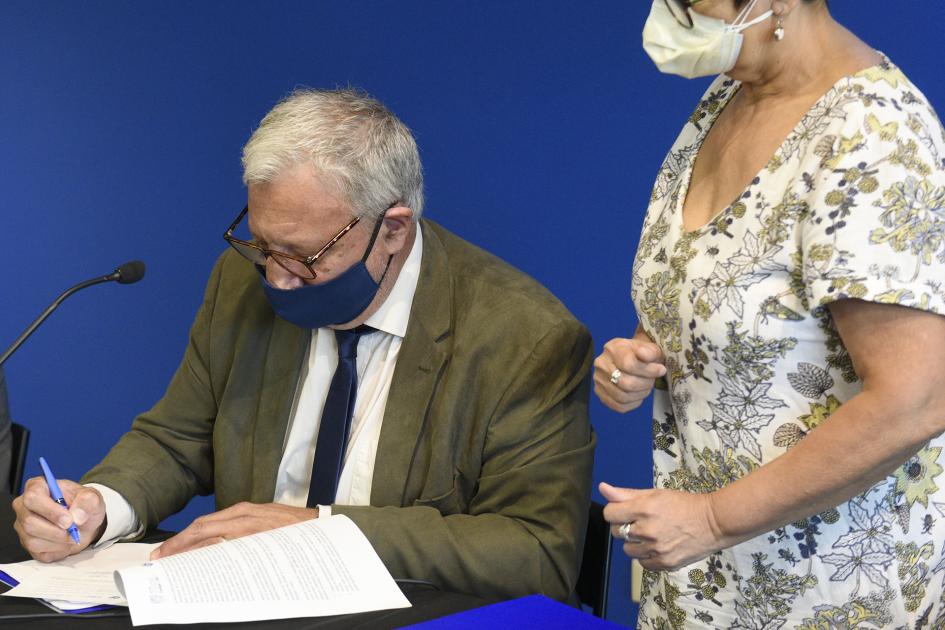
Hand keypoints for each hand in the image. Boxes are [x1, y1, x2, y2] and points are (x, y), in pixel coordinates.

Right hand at [12, 476, 105, 561]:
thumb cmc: (82, 506)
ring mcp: (23, 526)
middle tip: (74, 530)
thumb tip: (77, 515)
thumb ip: (88, 500)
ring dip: (59, 541)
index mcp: (37, 487)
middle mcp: (25, 506)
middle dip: (56, 530)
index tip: (68, 520)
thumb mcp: (92, 497)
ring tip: (72, 535)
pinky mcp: (27, 544)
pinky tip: (65, 542)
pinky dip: (57, 550)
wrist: (85, 522)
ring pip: (33, 540)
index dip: (50, 511)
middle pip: (29, 522)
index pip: (33, 497)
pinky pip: (38, 552)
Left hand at [150, 502, 317, 558]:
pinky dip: (214, 554)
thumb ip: (243, 532)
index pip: (203, 524)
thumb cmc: (295, 528)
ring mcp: (251, 525)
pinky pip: (231, 546)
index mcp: (244, 511)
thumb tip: (217, 550)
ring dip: (190, 550)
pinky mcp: (260, 534)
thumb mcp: (265, 524)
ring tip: (173, 564)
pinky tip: (204, 565)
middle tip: (159, 559)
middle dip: (178, 544)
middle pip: (201, 528)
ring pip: (212, 536)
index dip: (181, 538)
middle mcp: (243, 515)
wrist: (322, 525)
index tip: (163, 552)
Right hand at [593, 336, 665, 412]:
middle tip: (651, 381)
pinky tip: (638, 395)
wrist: (632, 359)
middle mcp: (601, 364)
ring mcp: (599, 380)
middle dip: (645, 384)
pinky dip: (633, 403)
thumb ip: (649, 351)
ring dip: (640, 395)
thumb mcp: (649, 348)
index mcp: (613, 348)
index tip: (661, 370)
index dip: (649, 371)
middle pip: (625, 383)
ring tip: (646, 387)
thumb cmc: (642, 355)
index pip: (629, 365)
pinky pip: (618, 406)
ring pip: (622, 397)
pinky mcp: (601, 393)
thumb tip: (643, 354)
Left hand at [599, 482, 725, 570]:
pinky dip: (646, 556)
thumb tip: (603, 488)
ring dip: (635, 543)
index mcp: (644, 508)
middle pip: (616, 532)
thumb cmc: (683, 504)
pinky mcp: (665, 563)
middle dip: (625, 526)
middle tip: (641, 522)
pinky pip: (642, 563)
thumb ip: (626, 494)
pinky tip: (658, 546)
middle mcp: (648, 530)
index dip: (615, 511)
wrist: (713, 522)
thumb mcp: (655, 494)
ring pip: (627, 550)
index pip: (609, 514)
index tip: (624, 512)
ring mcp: (657, 549)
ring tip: (651, 535)